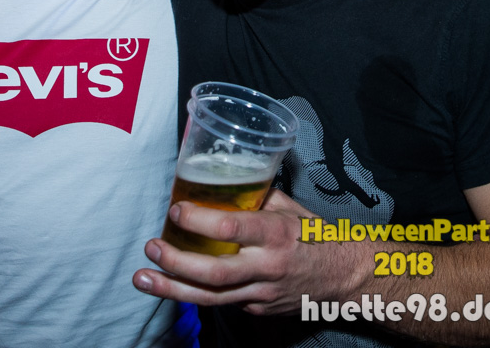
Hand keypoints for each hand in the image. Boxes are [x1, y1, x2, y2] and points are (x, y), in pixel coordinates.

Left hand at [133, 190, 365, 315]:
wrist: (346, 278)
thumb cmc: (315, 235)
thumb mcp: (289, 208)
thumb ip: (255, 197)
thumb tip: (220, 180)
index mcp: (276, 234)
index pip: (232, 229)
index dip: (199, 221)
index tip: (176, 210)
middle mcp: (267, 267)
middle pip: (214, 273)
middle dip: (176, 263)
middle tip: (151, 248)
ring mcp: (261, 293)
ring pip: (211, 297)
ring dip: (172, 288)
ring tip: (143, 278)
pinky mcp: (257, 309)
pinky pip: (222, 302)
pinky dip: (194, 293)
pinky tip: (170, 284)